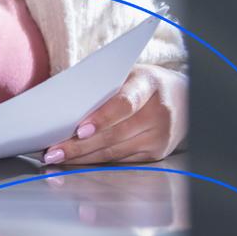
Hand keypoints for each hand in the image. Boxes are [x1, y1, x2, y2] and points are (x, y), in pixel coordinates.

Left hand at [41, 63, 186, 166]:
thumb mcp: (125, 73)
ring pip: (115, 151)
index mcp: (148, 85)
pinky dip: (97, 161)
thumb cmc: (141, 82)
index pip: (125, 103)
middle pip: (115, 134)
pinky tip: (78, 161)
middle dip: (80, 145)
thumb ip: (100, 86)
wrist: (183, 96)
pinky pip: (121, 160)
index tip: (79, 130)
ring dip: (83, 157)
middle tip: (53, 151)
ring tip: (58, 157)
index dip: (102, 118)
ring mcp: (160, 136)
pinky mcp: (157, 153)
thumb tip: (62, 105)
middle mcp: (159, 113)